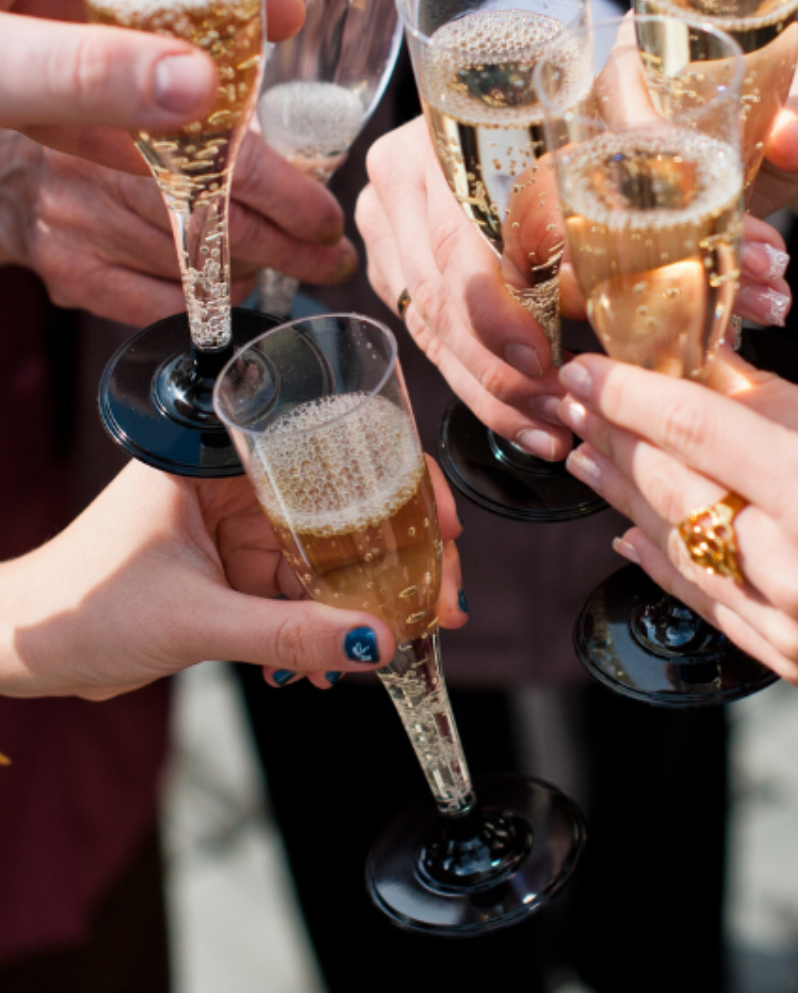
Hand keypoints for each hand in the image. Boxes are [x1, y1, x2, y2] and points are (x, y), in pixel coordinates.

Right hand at [0, 128, 356, 319]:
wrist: (10, 167)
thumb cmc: (98, 122)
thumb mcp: (153, 93)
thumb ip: (216, 100)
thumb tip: (296, 70)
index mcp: (131, 113)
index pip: (232, 165)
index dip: (293, 201)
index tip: (328, 221)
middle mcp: (100, 169)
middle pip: (223, 224)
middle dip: (292, 249)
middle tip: (330, 259)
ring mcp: (85, 226)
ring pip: (198, 268)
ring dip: (251, 270)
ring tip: (279, 262)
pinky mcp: (73, 272)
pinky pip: (161, 306)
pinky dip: (207, 301)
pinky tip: (226, 286)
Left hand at [0, 456, 466, 699]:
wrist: (20, 653)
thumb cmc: (79, 608)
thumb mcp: (194, 622)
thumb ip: (287, 633)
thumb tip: (376, 642)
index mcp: (220, 459)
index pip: (330, 447)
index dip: (399, 480)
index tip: (441, 524)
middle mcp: (236, 482)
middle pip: (343, 503)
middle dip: (397, 552)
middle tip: (442, 595)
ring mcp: (236, 528)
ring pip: (327, 552)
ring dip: (363, 598)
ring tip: (401, 640)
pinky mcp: (233, 571)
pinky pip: (299, 590)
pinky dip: (321, 624)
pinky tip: (334, 663)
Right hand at [357, 117, 795, 459]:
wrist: (603, 82)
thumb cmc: (640, 85)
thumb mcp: (678, 91)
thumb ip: (761, 112)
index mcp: (456, 116)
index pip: (463, 231)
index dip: (501, 305)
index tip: (551, 358)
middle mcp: (412, 167)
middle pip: (447, 293)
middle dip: (515, 369)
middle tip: (577, 414)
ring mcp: (401, 220)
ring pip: (439, 330)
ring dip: (503, 392)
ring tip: (567, 432)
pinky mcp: (412, 263)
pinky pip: (439, 339)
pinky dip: (490, 386)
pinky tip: (539, 424)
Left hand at [555, 351, 797, 719]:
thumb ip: (777, 404)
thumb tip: (704, 367)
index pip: (695, 430)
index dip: (628, 392)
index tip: (584, 366)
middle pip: (673, 491)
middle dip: (615, 439)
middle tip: (574, 401)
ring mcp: (793, 628)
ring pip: (677, 551)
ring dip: (623, 499)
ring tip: (585, 454)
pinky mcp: (794, 664)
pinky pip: (707, 604)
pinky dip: (662, 563)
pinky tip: (625, 533)